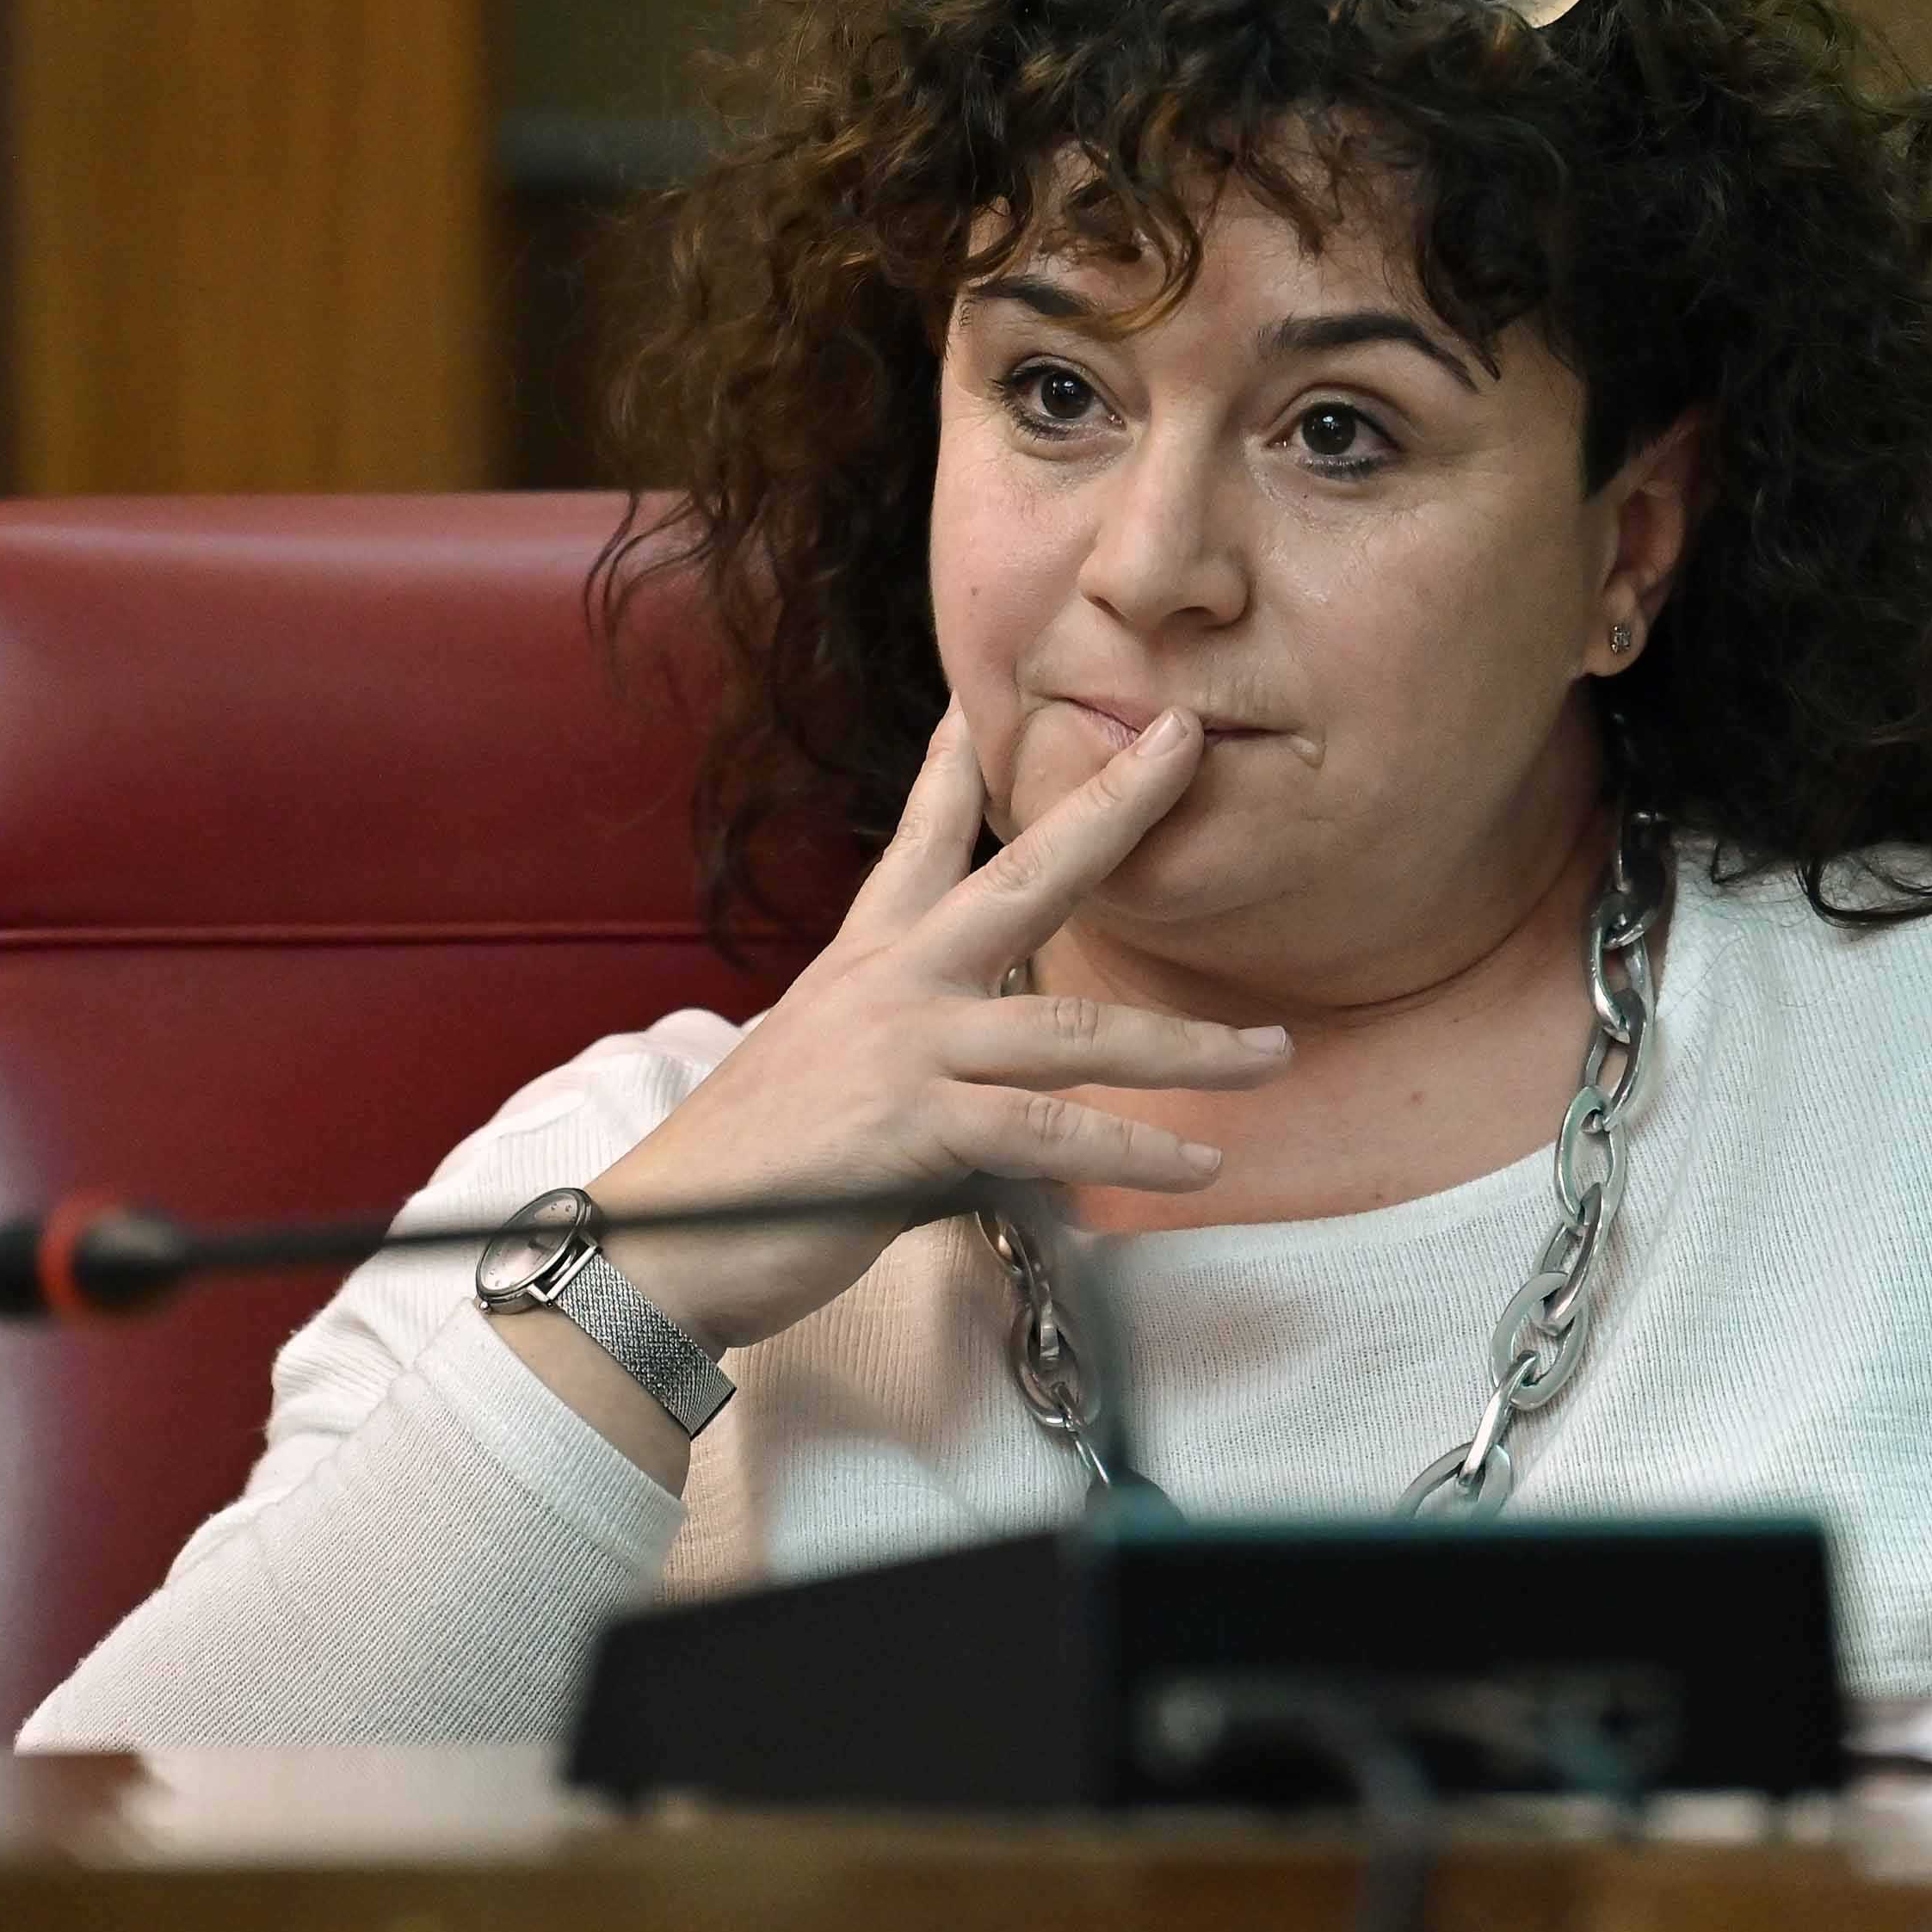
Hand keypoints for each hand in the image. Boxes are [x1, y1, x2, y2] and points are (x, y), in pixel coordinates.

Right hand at [587, 695, 1291, 1351]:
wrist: (661, 1239)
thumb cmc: (749, 1168)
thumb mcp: (827, 1072)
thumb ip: (915, 1056)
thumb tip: (992, 1093)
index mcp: (865, 958)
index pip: (922, 837)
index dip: (955, 760)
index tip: (989, 692)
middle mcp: (892, 980)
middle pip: (1027, 872)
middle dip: (1114, 804)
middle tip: (1186, 742)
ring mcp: (907, 1046)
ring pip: (1076, 1025)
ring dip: (1188, 1045)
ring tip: (1270, 1052)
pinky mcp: (915, 1124)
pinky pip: (1051, 1130)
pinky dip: (1135, 1149)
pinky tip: (1196, 1163)